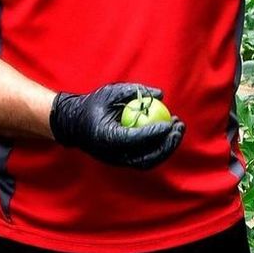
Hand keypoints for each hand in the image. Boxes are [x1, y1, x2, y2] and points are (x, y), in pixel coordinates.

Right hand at [50, 82, 185, 170]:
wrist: (74, 124)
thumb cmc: (92, 105)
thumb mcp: (110, 92)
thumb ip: (134, 91)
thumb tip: (161, 94)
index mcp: (105, 138)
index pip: (133, 140)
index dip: (153, 133)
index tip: (169, 123)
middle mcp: (113, 154)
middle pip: (146, 157)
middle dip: (167, 144)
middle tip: (179, 126)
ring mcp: (119, 160)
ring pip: (149, 161)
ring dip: (167, 147)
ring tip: (178, 128)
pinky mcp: (124, 160)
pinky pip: (146, 158)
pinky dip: (160, 147)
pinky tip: (169, 132)